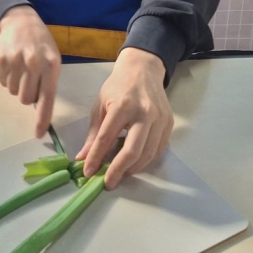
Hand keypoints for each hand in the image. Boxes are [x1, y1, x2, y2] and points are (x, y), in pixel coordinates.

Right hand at [0, 5, 61, 138]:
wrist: (20, 20)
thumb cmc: (40, 42)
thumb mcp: (52, 58)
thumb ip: (48, 81)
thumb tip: (41, 108)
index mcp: (51, 65)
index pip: (48, 98)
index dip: (42, 118)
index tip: (39, 133)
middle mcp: (34, 63)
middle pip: (26, 99)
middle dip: (27, 95)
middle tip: (29, 81)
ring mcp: (17, 61)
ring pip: (13, 92)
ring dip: (16, 85)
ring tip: (21, 69)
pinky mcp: (2, 59)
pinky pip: (3, 82)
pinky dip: (7, 78)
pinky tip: (12, 64)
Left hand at [76, 47, 171, 188]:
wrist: (143, 69)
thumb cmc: (118, 86)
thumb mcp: (100, 104)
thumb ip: (93, 133)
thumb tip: (83, 158)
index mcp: (122, 105)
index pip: (106, 138)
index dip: (96, 158)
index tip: (88, 172)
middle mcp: (144, 113)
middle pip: (132, 151)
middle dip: (118, 171)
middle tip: (108, 182)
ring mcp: (159, 118)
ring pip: (147, 154)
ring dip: (132, 168)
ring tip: (119, 173)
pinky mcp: (168, 123)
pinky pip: (158, 149)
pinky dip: (145, 160)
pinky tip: (134, 162)